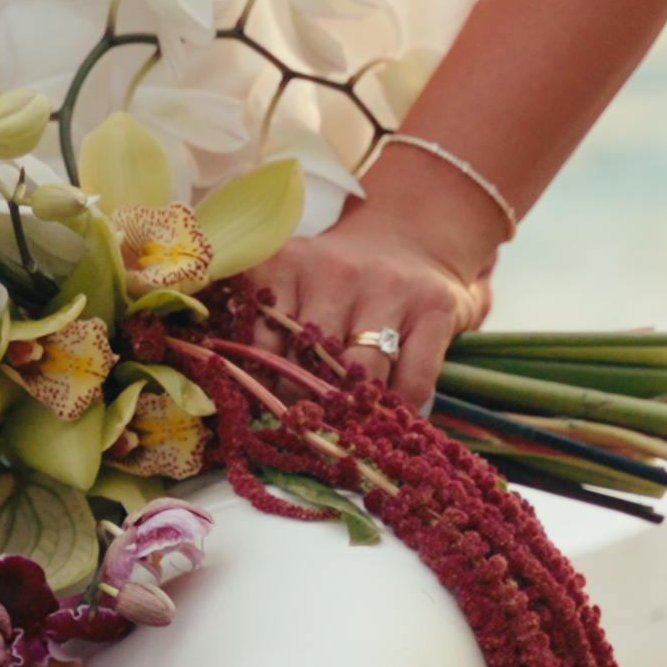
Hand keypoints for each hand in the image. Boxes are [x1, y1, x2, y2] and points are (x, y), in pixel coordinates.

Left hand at [252, 184, 496, 409]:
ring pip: (360, 376)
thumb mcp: (287, 285)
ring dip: (350, 411)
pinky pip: (411, 381)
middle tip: (300, 427)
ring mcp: (390, 288)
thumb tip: (230, 392)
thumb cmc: (335, 282)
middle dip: (300, 405)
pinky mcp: (435, 307)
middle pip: (308, 363)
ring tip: (341, 425)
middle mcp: (338, 271)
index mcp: (286, 265)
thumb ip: (256, 327)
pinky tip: (385, 413)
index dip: (256, 385)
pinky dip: (398, 408)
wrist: (413, 239)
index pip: (258, 342)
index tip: (257, 409)